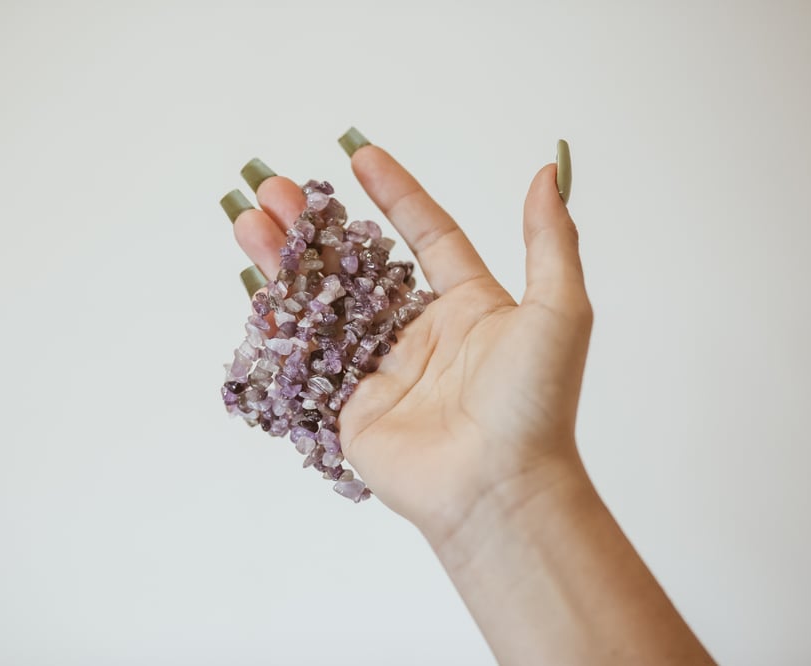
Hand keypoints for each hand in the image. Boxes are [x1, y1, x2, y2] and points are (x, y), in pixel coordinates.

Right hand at [228, 133, 591, 547]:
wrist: (499, 489)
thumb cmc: (536, 404)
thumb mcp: (560, 310)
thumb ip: (550, 241)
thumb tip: (547, 174)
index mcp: (470, 307)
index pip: (428, 236)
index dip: (396, 196)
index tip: (361, 156)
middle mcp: (422, 334)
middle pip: (360, 265)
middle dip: (318, 225)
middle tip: (278, 188)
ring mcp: (383, 369)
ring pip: (326, 302)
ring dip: (287, 260)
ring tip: (250, 218)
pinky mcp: (350, 406)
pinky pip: (311, 355)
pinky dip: (281, 320)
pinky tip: (253, 284)